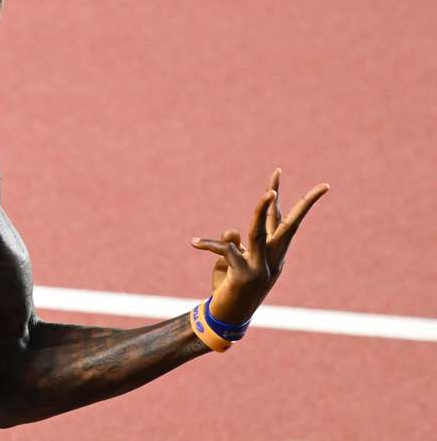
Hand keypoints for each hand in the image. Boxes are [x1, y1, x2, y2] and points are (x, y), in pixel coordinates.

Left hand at [191, 169, 328, 323]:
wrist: (227, 318)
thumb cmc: (229, 287)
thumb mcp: (229, 261)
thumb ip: (232, 242)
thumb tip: (231, 231)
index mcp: (273, 253)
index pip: (282, 221)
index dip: (286, 200)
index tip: (283, 174)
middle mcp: (273, 259)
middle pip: (287, 224)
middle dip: (297, 201)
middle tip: (299, 178)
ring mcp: (262, 267)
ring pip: (261, 232)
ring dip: (263, 210)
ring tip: (268, 193)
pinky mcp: (245, 275)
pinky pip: (226, 250)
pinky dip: (209, 245)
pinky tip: (195, 243)